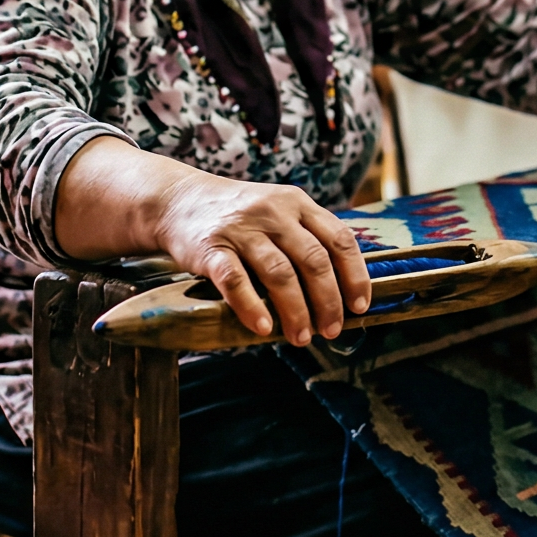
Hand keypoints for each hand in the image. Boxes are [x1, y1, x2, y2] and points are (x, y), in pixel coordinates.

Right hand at [147, 169, 371, 345]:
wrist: (177, 199)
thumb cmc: (237, 215)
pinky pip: (235, 281)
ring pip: (279, 273)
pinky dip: (252, 307)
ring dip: (295, 311)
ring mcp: (241, 228)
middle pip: (313, 260)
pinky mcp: (211, 247)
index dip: (354, 275)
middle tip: (331, 330)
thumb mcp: (277, 210)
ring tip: (301, 337)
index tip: (359, 306)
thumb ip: (306, 236)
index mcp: (297, 203)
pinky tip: (263, 328)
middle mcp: (273, 212)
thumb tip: (340, 289)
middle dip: (328, 301)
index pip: (338, 239)